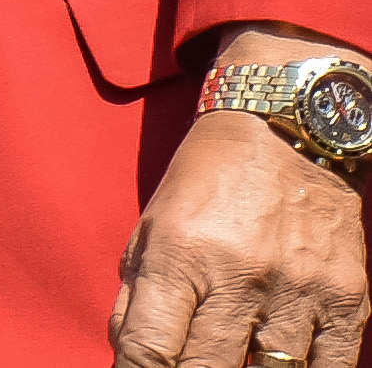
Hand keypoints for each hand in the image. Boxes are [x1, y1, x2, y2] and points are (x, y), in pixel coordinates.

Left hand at [114, 51, 367, 366]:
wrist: (287, 132)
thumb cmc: (208, 184)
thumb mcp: (153, 226)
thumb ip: (136, 296)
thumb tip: (129, 358)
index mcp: (180, 254)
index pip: (151, 349)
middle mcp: (239, 274)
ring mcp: (298, 291)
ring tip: (232, 364)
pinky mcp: (347, 300)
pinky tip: (280, 366)